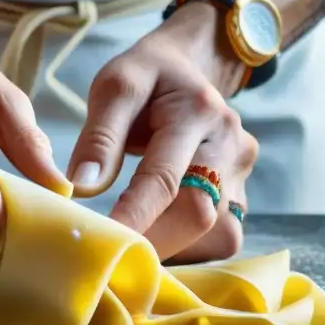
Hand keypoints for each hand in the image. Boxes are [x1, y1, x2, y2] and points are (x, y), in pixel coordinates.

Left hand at [68, 2, 258, 262]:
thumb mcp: (115, 87)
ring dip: (173, 249)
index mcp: (197, 111)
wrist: (192, 67)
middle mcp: (230, 144)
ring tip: (133, 247)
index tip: (105, 245)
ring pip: (218, 234)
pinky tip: (158, 236)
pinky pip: (221, 236)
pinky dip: (187, 246)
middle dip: (154, 243)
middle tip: (110, 257)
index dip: (135, 216)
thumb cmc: (147, 78)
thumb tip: (82, 187)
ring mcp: (242, 172)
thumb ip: (99, 137)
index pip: (165, 177)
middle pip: (200, 214)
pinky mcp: (243, 192)